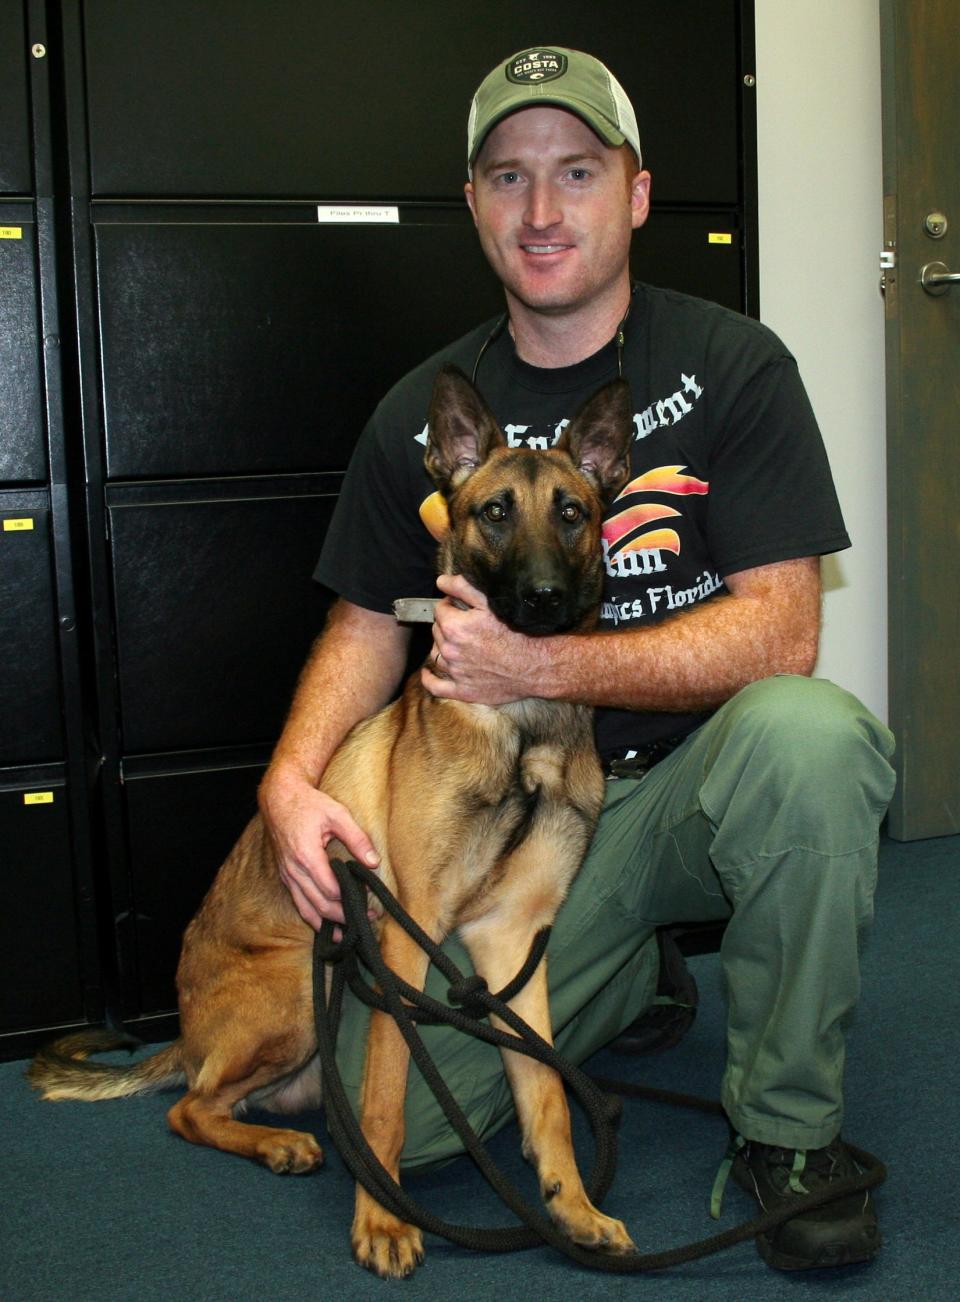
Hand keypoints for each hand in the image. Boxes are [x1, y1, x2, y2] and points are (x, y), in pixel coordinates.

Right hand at [259, 766, 379, 930]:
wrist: (279, 798)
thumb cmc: (309, 804)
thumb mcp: (337, 815)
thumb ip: (357, 839)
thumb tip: (374, 862)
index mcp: (307, 856)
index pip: (331, 890)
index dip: (351, 898)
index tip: (369, 899)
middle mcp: (294, 871)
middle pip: (320, 905)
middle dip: (343, 916)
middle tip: (366, 920)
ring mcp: (287, 875)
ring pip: (306, 909)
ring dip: (327, 924)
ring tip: (346, 935)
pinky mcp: (285, 875)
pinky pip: (298, 902)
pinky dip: (312, 916)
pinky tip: (325, 925)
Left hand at [421, 574, 540, 703]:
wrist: (538, 665)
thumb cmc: (519, 632)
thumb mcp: (491, 603)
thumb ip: (463, 588)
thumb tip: (441, 581)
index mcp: (454, 627)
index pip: (439, 610)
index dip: (450, 605)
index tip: (462, 607)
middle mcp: (450, 650)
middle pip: (437, 631)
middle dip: (447, 624)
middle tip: (466, 624)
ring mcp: (456, 672)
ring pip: (436, 654)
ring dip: (442, 646)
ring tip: (459, 643)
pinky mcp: (463, 691)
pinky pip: (436, 686)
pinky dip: (429, 678)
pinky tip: (428, 672)